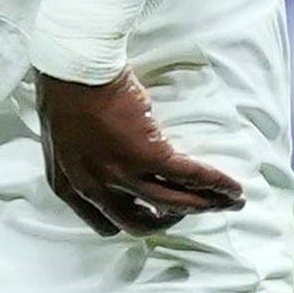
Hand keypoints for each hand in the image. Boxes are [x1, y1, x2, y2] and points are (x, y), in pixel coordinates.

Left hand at [36, 71, 244, 235]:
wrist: (73, 68)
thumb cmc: (64, 92)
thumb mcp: (61, 141)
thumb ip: (82, 162)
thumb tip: (107, 163)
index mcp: (68, 187)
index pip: (104, 222)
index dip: (131, 220)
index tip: (148, 213)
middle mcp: (93, 189)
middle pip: (140, 224)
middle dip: (168, 222)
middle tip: (188, 212)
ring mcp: (121, 175)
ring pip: (171, 205)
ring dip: (203, 206)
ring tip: (225, 203)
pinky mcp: (147, 155)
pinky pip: (189, 177)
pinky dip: (215, 184)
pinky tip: (231, 188)